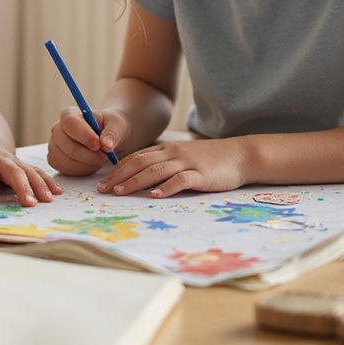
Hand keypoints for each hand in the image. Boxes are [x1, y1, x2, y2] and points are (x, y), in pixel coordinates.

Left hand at [0, 140, 61, 206]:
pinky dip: (47, 181)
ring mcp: (13, 160)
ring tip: (47, 200)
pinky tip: (57, 192)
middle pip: (13, 170)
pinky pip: (36, 172)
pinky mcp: (22, 164)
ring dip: (39, 185)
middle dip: (22, 186)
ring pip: (28, 170)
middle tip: (29, 203)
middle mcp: (0, 157)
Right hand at [47, 106, 129, 175]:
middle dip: (89, 155)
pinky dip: (82, 170)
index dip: (84, 136)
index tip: (99, 145)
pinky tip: (92, 164)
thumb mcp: (117, 124)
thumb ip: (113, 132)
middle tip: (105, 156)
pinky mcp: (56, 160)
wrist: (105, 138)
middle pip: (67, 145)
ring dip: (87, 164)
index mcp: (70, 114)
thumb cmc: (109, 127)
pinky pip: (66, 169)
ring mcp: (54, 146)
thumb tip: (106, 145)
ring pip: (66, 160)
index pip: (70, 123)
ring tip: (100, 158)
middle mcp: (58, 129)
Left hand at [95, 138, 247, 196]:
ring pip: (155, 170)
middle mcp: (173, 153)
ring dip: (135, 182)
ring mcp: (187, 162)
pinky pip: (180, 180)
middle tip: (103, 190)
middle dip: (119, 176)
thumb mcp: (183, 157)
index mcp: (167, 149)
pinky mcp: (201, 174)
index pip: (136, 157)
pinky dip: (166, 187)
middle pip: (140, 163)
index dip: (118, 169)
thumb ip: (165, 163)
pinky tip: (154, 195)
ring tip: (120, 193)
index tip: (103, 182)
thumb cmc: (211, 160)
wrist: (241, 155)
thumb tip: (142, 177)